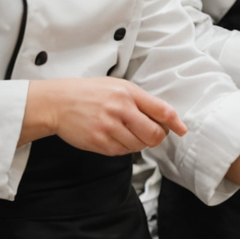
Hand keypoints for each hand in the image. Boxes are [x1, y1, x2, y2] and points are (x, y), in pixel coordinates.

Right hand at [25, 78, 185, 155]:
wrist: (58, 103)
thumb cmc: (89, 93)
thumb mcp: (117, 87)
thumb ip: (141, 100)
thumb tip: (164, 117)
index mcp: (128, 93)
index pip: (162, 110)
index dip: (175, 123)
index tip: (181, 130)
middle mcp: (120, 110)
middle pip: (154, 134)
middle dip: (156, 137)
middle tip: (151, 134)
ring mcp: (109, 128)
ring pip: (139, 146)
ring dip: (139, 143)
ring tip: (127, 132)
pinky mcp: (99, 142)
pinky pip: (122, 152)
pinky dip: (124, 148)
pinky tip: (115, 137)